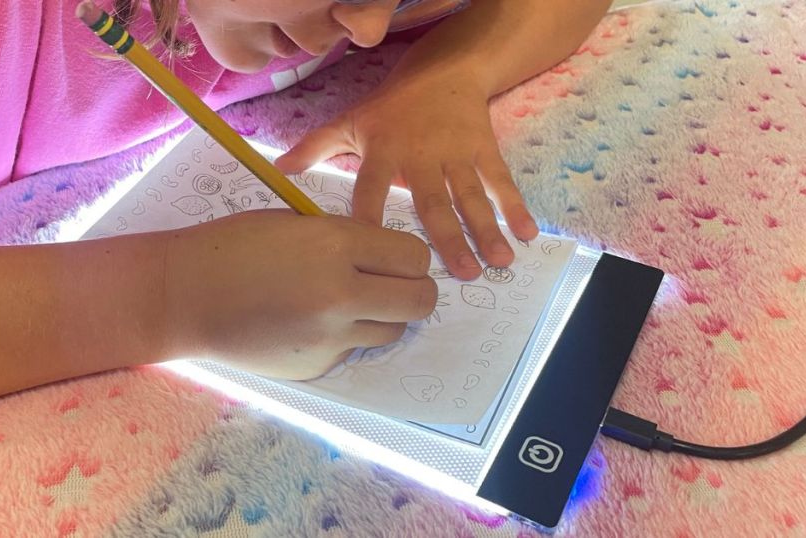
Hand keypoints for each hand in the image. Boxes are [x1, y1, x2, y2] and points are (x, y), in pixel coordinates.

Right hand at [161, 210, 436, 379]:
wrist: (183, 297)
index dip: (410, 257)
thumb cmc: (233, 247)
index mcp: (336, 245)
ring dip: (382, 316)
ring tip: (346, 302)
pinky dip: (343, 337)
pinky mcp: (316, 365)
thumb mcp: (296, 224)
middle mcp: (341, 293)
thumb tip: (390, 256)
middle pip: (421, 300)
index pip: (415, 256)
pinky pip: (353, 349)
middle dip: (415, 290)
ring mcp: (330, 336)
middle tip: (393, 285)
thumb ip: (346, 238)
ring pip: (394, 330)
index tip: (395, 257)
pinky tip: (307, 323)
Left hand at [275, 71, 538, 280]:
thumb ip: (316, 147)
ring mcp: (455, 153)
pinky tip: (527, 235)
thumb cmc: (391, 105)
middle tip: (460, 274)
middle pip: (433, 202)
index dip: (368, 219)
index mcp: (383, 151)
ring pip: (471, 196)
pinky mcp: (483, 148)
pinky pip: (500, 180)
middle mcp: (420, 155)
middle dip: (448, 238)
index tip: (368, 257)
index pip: (370, 190)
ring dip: (486, 230)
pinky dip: (515, 206)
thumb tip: (278, 170)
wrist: (444, 69)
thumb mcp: (351, 121)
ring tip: (498, 263)